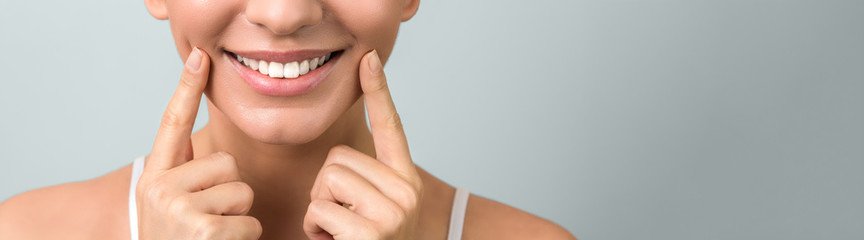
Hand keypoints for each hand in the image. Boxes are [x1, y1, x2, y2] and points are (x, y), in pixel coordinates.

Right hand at [135, 48, 261, 238]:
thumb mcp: (172, 207)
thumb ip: (190, 177)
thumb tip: (221, 158)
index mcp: (155, 178)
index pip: (171, 125)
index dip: (186, 89)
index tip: (199, 58)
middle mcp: (160, 188)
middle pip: (226, 164)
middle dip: (230, 193)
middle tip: (209, 220)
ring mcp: (179, 209)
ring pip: (242, 192)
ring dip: (239, 218)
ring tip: (214, 236)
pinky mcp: (204, 230)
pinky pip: (250, 222)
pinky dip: (245, 239)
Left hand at [303, 50, 423, 239]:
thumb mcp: (375, 211)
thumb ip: (363, 183)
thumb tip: (336, 163)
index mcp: (406, 180)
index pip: (392, 127)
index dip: (378, 91)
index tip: (368, 59)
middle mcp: (407, 191)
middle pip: (339, 158)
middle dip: (327, 189)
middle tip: (342, 220)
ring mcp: (393, 212)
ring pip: (327, 181)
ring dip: (319, 210)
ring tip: (340, 233)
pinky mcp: (372, 233)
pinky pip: (319, 211)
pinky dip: (316, 230)